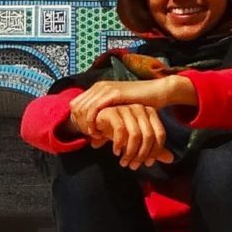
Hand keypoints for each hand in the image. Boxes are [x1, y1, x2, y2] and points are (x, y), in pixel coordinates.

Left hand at [67, 76, 195, 138]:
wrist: (156, 92)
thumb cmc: (139, 105)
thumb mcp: (118, 114)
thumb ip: (105, 126)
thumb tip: (92, 144)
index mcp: (97, 89)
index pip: (75, 104)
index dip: (76, 119)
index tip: (84, 133)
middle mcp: (98, 87)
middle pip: (75, 107)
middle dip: (78, 123)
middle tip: (88, 137)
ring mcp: (105, 88)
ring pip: (82, 108)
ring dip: (84, 124)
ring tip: (94, 136)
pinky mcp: (113, 93)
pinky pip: (94, 108)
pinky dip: (92, 121)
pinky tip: (97, 132)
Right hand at [91, 104, 173, 168]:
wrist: (95, 122)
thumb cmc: (117, 130)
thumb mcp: (136, 141)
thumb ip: (152, 148)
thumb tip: (171, 159)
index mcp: (149, 113)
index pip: (160, 135)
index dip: (155, 152)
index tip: (147, 163)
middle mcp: (139, 108)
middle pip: (149, 136)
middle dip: (141, 155)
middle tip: (133, 166)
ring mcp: (126, 108)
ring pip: (135, 134)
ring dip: (130, 152)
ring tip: (124, 162)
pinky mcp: (112, 111)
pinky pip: (120, 130)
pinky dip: (118, 144)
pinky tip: (115, 152)